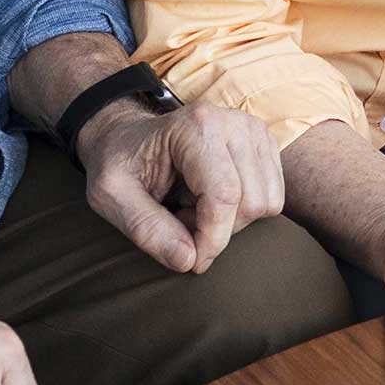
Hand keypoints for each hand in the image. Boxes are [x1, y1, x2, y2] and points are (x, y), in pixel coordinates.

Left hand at [77, 99, 284, 273]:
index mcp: (196, 126)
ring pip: (267, 203)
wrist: (129, 136)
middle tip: (179, 219)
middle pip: (251, 203)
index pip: (224, 195)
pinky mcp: (265, 145)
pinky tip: (212, 198)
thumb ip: (145, 228)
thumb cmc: (119, 163)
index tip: (191, 262)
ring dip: (231, 220)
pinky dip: (244, 210)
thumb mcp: (110, 195)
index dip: (211, 239)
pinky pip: (273, 198)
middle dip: (217, 229)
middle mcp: (234, 122)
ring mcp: (255, 131)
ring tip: (194, 207)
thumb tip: (188, 260)